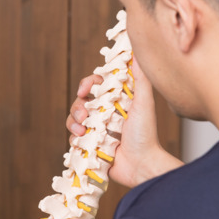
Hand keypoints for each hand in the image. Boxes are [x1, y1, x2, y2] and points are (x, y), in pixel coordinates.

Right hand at [66, 67, 181, 187]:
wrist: (141, 166)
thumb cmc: (145, 135)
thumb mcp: (144, 103)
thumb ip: (140, 79)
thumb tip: (137, 53)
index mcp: (116, 101)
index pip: (96, 85)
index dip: (87, 84)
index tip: (86, 89)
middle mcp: (105, 114)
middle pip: (81, 102)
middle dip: (77, 106)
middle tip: (83, 115)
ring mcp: (96, 130)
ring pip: (73, 120)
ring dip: (73, 122)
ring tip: (81, 130)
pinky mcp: (90, 146)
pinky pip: (74, 138)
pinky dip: (75, 138)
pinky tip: (83, 141)